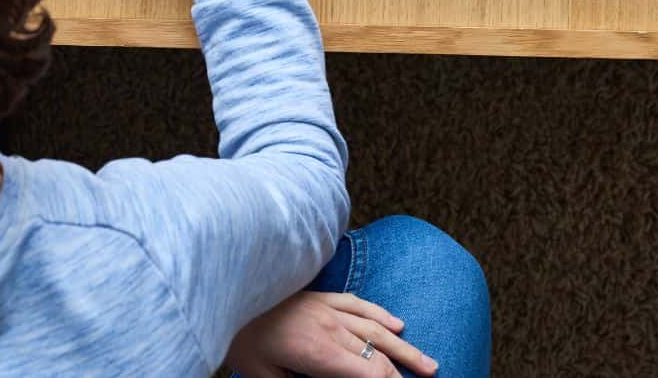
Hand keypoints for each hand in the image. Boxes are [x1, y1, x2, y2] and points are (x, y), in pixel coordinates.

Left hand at [226, 292, 438, 377]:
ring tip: (429, 364)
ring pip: (376, 329)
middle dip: (405, 372)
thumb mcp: (263, 376)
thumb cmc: (241, 337)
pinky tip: (397, 324)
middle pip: (379, 355)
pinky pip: (358, 303)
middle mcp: (331, 328)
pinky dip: (380, 314)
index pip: (370, 374)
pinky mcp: (321, 296)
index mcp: (319, 352)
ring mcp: (328, 308)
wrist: (227, 288)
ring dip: (405, 348)